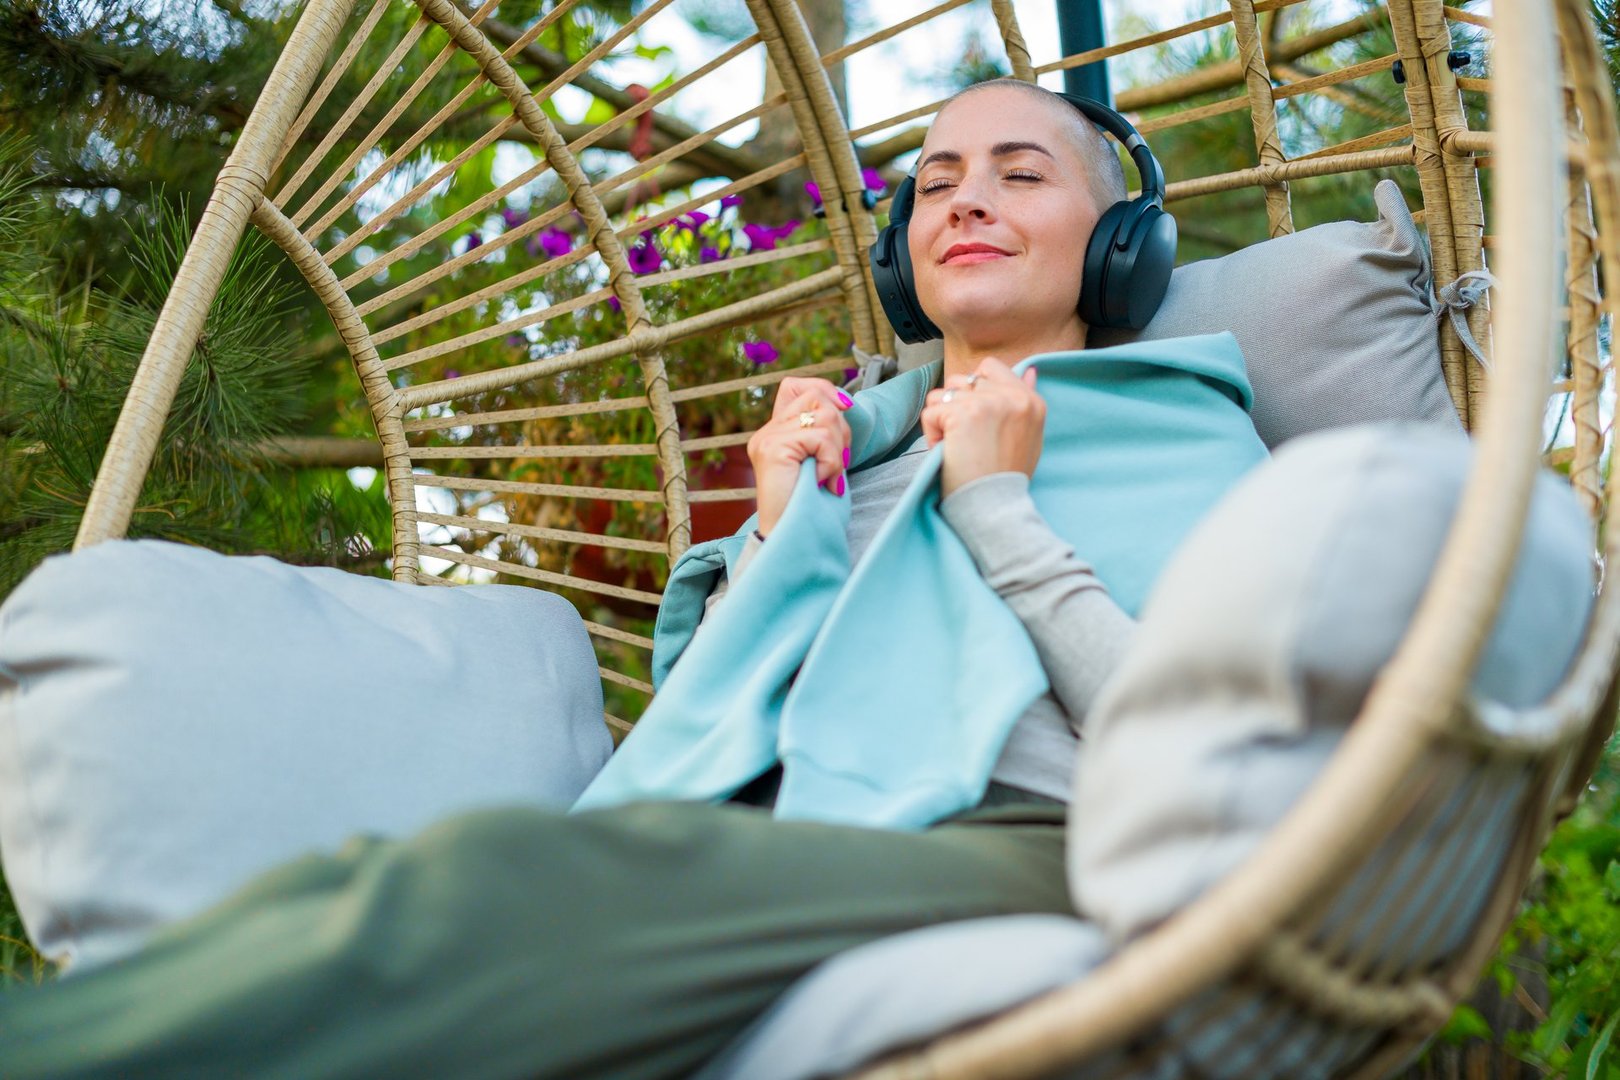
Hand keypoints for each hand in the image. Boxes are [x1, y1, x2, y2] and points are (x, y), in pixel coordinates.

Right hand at [747, 377, 853, 536]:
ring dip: (837, 449)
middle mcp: (767, 432)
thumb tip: (845, 404)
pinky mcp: (773, 449)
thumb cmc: (811, 509)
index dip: (825, 391)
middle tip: (838, 463)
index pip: (796, 386)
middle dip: (841, 428)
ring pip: (823, 415)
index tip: (845, 411)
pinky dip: (831, 462)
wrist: (793, 540)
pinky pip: (820, 438)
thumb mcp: (821, 463)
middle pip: (816, 396)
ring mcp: (767, 439)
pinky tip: (822, 483)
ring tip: (829, 477)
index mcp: (775, 433)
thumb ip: (824, 434)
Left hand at [920, 358, 1043, 497]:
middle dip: (954, 406)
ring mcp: (988, 402)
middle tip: (966, 440)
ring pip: (942, 394)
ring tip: (957, 447)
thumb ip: (1024, 402)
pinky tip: (947, 453)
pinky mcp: (964, 413)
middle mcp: (1013, 396)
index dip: (973, 390)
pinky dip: (931, 435)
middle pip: (962, 379)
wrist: (995, 506)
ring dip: (941, 421)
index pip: (991, 368)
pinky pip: (930, 412)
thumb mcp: (1029, 436)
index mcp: (1031, 401)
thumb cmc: (1006, 477)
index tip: (975, 420)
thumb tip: (1029, 369)